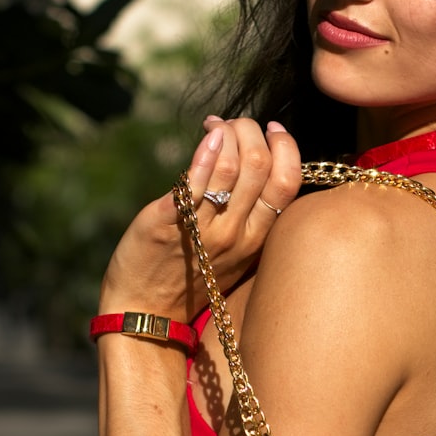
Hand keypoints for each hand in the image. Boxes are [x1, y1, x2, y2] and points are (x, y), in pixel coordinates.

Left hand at [99, 117, 301, 319]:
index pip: (289, 183)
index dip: (287, 147)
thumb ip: (251, 215)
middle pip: (261, 166)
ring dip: (227, 132)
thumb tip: (260, 162)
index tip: (274, 130)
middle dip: (251, 130)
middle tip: (235, 125)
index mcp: (258, 240)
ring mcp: (203, 228)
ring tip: (216, 125)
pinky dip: (206, 151)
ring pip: (231, 167)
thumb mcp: (237, 254)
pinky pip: (194, 182)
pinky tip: (208, 133)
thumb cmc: (193, 278)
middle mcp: (236, 234)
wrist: (146, 311)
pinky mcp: (168, 222)